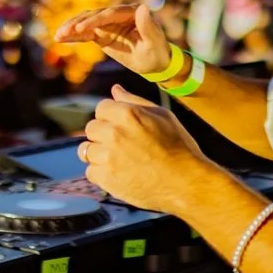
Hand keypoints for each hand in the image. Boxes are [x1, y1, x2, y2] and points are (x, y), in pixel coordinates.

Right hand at [54, 3, 172, 75]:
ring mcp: (108, 23)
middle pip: (94, 16)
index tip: (80, 28)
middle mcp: (118, 14)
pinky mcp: (102, 33)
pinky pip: (85, 34)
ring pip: (86, 22)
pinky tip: (60, 39)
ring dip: (72, 28)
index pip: (109, 14)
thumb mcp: (154, 42)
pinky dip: (73, 36)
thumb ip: (148, 26)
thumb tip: (143, 7)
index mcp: (131, 12)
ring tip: (58, 36)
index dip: (94, 20)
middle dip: (78, 23)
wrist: (155, 62)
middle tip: (64, 32)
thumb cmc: (157, 53)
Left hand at [78, 85, 215, 214]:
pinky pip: (90, 171)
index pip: (101, 108)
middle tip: (123, 145)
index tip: (123, 128)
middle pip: (91, 128)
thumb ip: (135, 101)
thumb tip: (115, 89)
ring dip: (99, 154)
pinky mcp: (106, 179)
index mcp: (128, 114)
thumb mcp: (163, 116)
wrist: (185, 183)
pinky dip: (101, 173)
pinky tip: (119, 173)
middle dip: (103, 134)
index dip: (112, 117)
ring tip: (120, 160)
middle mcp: (114, 133)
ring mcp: (108, 157)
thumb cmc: (178, 147)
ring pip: (86, 150)